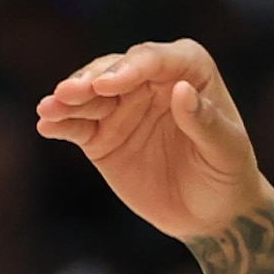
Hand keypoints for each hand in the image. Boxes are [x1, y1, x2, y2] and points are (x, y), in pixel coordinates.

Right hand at [32, 38, 269, 246]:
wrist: (210, 214)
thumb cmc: (228, 174)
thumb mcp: (227, 151)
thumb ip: (206, 121)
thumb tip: (181, 91)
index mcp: (189, 72)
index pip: (156, 59)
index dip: (131, 67)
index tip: (110, 85)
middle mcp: (150, 82)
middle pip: (114, 70)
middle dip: (90, 79)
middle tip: (69, 92)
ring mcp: (121, 108)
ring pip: (89, 94)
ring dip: (67, 98)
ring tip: (48, 107)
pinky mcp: (100, 136)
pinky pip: (76, 125)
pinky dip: (59, 123)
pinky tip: (45, 125)